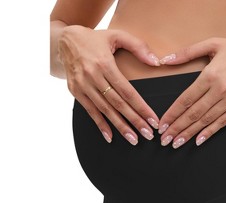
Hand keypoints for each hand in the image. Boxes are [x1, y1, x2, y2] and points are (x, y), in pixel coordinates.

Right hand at [58, 25, 161, 144]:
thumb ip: (138, 47)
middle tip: (148, 135)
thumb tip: (157, 62)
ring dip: (120, 126)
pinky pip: (90, 112)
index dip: (141, 108)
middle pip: (118, 104)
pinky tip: (110, 137)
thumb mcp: (117, 35)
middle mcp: (92, 76)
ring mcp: (82, 85)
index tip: (153, 120)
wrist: (64, 40)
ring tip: (133, 139)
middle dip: (134, 121)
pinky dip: (100, 125)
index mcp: (105, 63)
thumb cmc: (95, 39)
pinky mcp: (76, 91)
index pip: (128, 91)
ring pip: (105, 110)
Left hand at [156, 36, 225, 147]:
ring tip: (177, 143)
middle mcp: (221, 89)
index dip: (172, 114)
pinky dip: (209, 132)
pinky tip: (198, 140)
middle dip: (177, 128)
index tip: (162, 124)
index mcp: (211, 75)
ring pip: (206, 120)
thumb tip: (166, 60)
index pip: (186, 99)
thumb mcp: (213, 44)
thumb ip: (188, 52)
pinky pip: (222, 123)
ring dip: (190, 133)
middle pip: (194, 113)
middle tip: (165, 140)